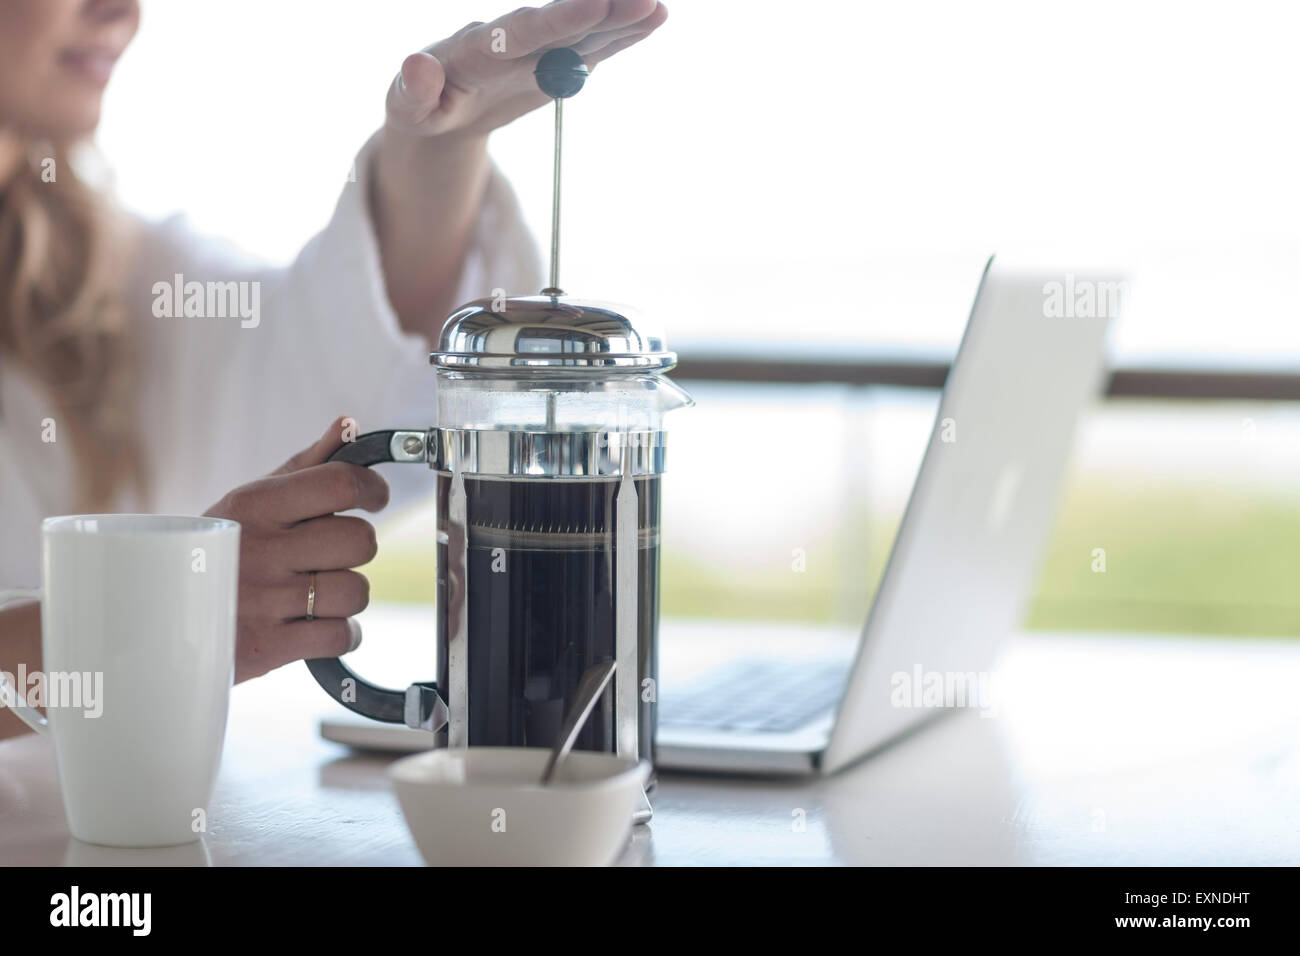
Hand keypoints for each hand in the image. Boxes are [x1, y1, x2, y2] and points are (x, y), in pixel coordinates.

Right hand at [205, 417, 388, 682]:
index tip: (373, 498)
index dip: (372, 489)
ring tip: (316, 593)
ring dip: (347, 596)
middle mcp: (261, 549)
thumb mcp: (247, 502)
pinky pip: (342, 635)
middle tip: (332, 554)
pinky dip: (341, 634)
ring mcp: (264, 601)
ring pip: (356, 591)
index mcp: (256, 504)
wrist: (148, 617)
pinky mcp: (267, 647)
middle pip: (360, 541)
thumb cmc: (216, 551)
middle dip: (355, 548)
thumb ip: (305, 465)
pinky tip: (317, 625)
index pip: (341, 483)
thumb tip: (348, 425)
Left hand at [385, 0, 667, 140]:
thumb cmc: (420, 109)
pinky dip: (621, 37)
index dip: (559, 18)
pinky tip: (652, 21)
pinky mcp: (555, 62)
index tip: (593, 2)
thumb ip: (413, 90)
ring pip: (583, 32)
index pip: (520, 31)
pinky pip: (592, 48)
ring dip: (620, 20)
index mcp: (475, 48)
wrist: (440, 111)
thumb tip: (416, 65)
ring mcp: (537, 49)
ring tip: (657, 8)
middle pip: (560, 24)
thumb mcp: (406, 108)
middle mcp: (511, 38)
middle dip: (601, 11)